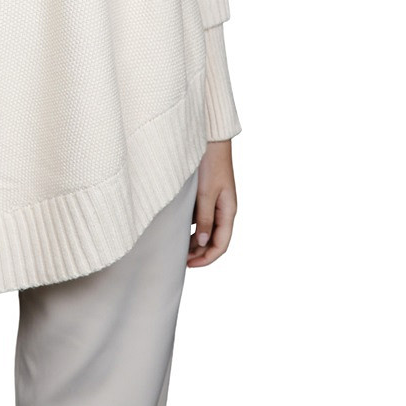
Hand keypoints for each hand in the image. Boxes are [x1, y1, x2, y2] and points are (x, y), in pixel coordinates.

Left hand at [187, 138, 236, 267]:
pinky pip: (201, 217)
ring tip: (177, 247)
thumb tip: (201, 242)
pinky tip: (178, 228)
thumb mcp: (206, 192)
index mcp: (229, 211)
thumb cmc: (210, 163)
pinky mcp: (207, 196)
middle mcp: (224, 210)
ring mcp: (215, 203)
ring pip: (207, 230)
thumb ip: (205, 217)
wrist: (210, 140)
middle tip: (180, 259)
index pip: (221, 244)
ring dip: (194, 241)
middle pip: (214, 240)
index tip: (189, 264)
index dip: (206, 258)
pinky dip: (191, 227)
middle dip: (199, 253)